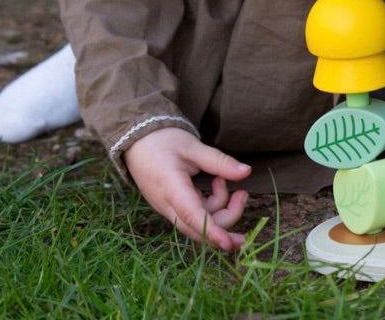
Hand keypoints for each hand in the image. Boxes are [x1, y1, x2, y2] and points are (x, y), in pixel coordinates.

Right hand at [123, 127, 251, 250]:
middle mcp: (167, 206)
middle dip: (226, 221)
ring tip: (224, 181)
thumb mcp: (193, 147)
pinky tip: (216, 185)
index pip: (192, 217)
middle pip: (199, 228)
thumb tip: (247, 172)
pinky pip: (195, 216)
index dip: (213, 232)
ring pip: (198, 223)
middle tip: (243, 194)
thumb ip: (219, 162)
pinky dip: (210, 206)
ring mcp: (168, 209)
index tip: (230, 243)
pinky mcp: (172, 207)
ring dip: (219, 208)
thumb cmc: (164, 140)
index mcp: (171, 188)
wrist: (137, 141)